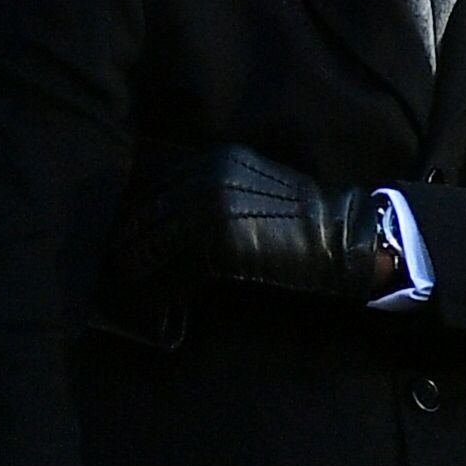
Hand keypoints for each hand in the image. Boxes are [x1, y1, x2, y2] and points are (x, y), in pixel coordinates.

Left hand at [115, 147, 395, 301]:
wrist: (344, 239)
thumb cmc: (303, 223)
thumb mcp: (252, 190)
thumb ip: (212, 195)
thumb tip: (166, 223)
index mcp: (215, 162)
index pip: (155, 188)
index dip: (136, 218)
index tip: (126, 241)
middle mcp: (209, 178)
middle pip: (149, 214)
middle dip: (131, 245)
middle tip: (120, 270)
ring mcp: (214, 207)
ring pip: (157, 242)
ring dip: (141, 270)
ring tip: (132, 288)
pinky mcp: (221, 241)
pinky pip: (177, 268)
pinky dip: (163, 289)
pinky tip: (160, 303)